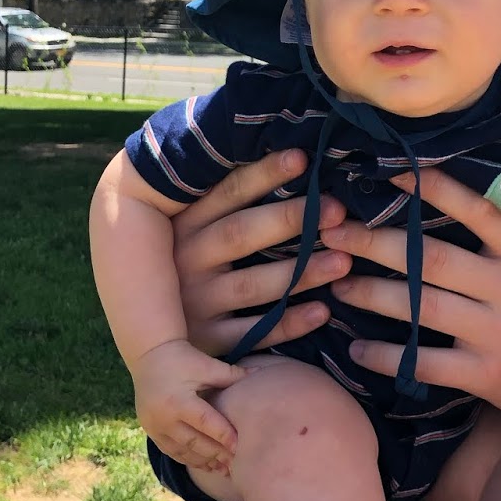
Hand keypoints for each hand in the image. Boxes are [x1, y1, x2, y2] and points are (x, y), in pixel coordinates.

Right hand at [130, 339, 246, 472]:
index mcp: (178, 400)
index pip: (205, 423)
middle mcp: (164, 417)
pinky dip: (187, 459)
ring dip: (203, 462)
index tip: (241, 448)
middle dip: (217, 454)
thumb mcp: (207, 365)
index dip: (224, 436)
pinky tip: (204, 464)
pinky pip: (170, 451)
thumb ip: (233, 374)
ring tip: (223, 470)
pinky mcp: (150, 430)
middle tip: (236, 465)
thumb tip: (261, 374)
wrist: (149, 355)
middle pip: (194, 442)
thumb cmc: (183, 358)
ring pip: (182, 451)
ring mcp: (154, 427)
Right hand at [173, 148, 352, 355]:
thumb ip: (226, 203)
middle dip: (289, 219)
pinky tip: (322, 312)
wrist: (155, 339)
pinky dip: (288, 324)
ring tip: (344, 261)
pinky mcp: (208, 342)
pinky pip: (253, 334)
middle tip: (336, 209)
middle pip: (240, 234)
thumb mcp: (193, 231)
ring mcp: (195, 305)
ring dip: (300, 273)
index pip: (227, 194)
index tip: (304, 159)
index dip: (264, 175)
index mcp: (184, 226)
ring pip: (252, 286)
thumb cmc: (188, 266)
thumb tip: (287, 157)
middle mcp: (186, 262)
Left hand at [321, 166, 500, 425]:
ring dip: (371, 294)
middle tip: (332, 232)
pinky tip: (357, 349)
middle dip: (375, 243)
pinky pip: (425, 362)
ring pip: (421, 307)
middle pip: (431, 258)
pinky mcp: (489, 375)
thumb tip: (451, 187)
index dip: (433, 186)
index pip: (477, 208)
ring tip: (337, 283)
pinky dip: (386, 356)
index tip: (389, 170)